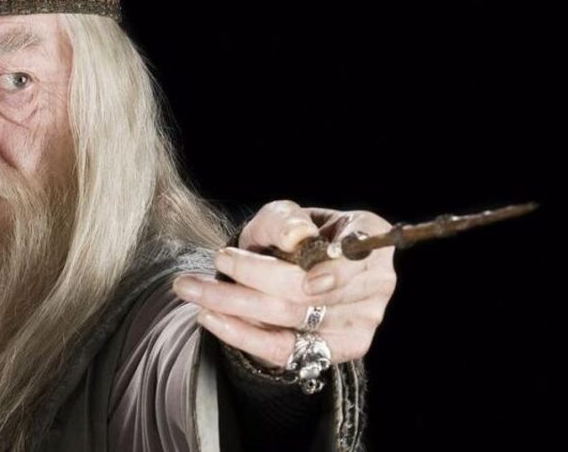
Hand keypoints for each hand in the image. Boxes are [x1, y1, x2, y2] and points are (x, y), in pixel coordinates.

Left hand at [172, 200, 397, 368]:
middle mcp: (375, 285)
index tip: (268, 251)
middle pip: (307, 289)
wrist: (292, 273)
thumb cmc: (292, 239)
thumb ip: (286, 219)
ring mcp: (360, 323)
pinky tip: (210, 317)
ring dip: (232, 303)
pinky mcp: (335, 352)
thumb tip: (298, 237)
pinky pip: (285, 349)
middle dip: (249, 275)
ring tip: (192, 288)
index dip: (323, 261)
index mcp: (369, 240)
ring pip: (289, 317)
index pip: (348, 254)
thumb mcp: (282, 216)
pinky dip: (242, 334)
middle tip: (208, 261)